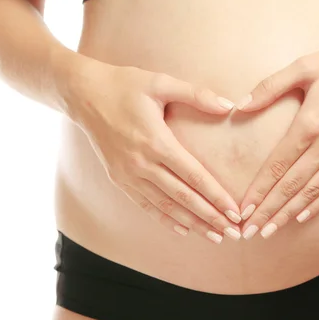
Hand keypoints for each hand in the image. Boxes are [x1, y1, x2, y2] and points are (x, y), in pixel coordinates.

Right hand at [71, 62, 241, 243]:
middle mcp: (141, 163)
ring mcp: (127, 174)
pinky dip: (165, 219)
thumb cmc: (125, 85)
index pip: (194, 176)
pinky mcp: (118, 179)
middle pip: (183, 197)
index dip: (216, 196)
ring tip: (215, 237)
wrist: (82, 94)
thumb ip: (197, 95)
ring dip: (192, 223)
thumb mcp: (161, 82)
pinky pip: (145, 204)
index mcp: (156, 141)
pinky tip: (184, 230)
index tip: (235, 211)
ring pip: (165, 206)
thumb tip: (229, 106)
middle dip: (210, 217)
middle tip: (233, 232)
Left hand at [236, 32, 318, 238]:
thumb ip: (269, 87)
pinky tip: (302, 216)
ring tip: (269, 231)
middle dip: (268, 211)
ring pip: (311, 192)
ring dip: (288, 214)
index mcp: (310, 124)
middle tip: (248, 232)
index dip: (258, 191)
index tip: (242, 210)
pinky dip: (317, 204)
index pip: (277, 166)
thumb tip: (239, 106)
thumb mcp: (304, 66)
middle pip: (291, 186)